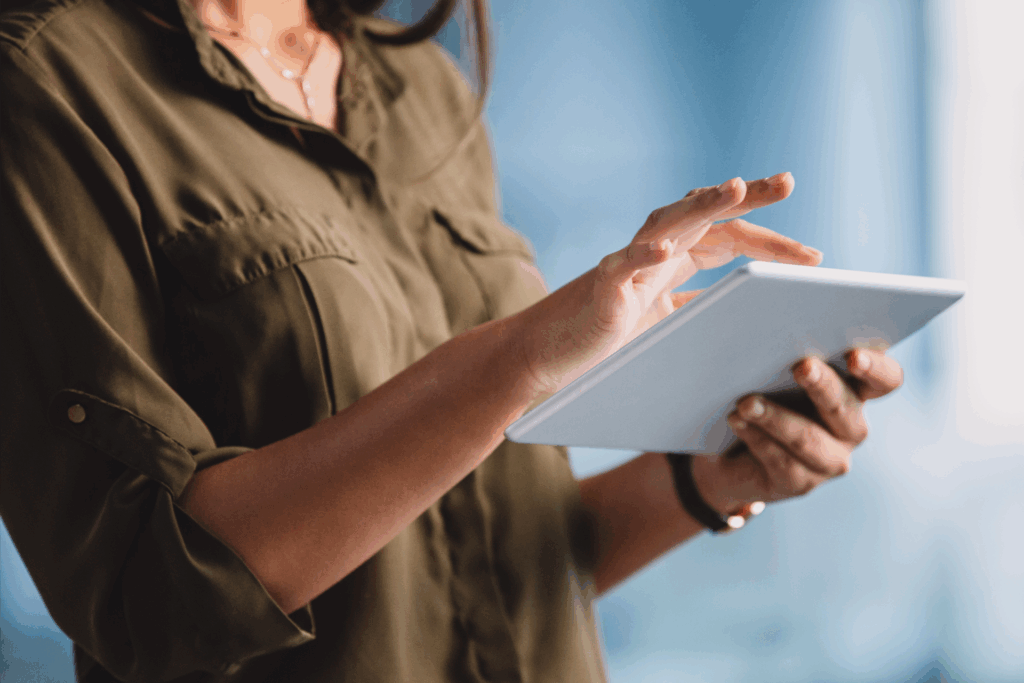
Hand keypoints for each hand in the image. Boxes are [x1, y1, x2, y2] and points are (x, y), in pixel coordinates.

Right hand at [516, 172, 821, 395]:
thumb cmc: (606, 337)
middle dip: (748, 198)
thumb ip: (700, 308)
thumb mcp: (667, 322)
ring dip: (700, 204)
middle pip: (707, 216)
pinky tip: (664, 250)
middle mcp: (654, 253)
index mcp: (674, 260)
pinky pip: (622, 265)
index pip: (729, 238)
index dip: (771, 242)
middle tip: (787, 182)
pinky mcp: (603, 287)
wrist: (548, 354)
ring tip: (733, 188)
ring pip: (668, 224)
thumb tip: (751, 315)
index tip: (813, 258)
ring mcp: (628, 265)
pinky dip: (642, 255)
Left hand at [691, 349, 904, 513]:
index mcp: (854, 387)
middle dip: (824, 387)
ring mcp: (828, 459)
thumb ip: (783, 331)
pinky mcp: (797, 483)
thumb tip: (777, 285)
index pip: (885, 378)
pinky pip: (781, 463)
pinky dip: (756, 438)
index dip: (876, 367)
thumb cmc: (754, 384)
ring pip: (811, 440)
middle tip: (800, 365)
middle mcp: (850, 424)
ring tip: (746, 400)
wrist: (724, 447)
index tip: (852, 354)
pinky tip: (735, 418)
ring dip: (778, 418)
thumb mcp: (768, 356)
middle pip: (849, 408)